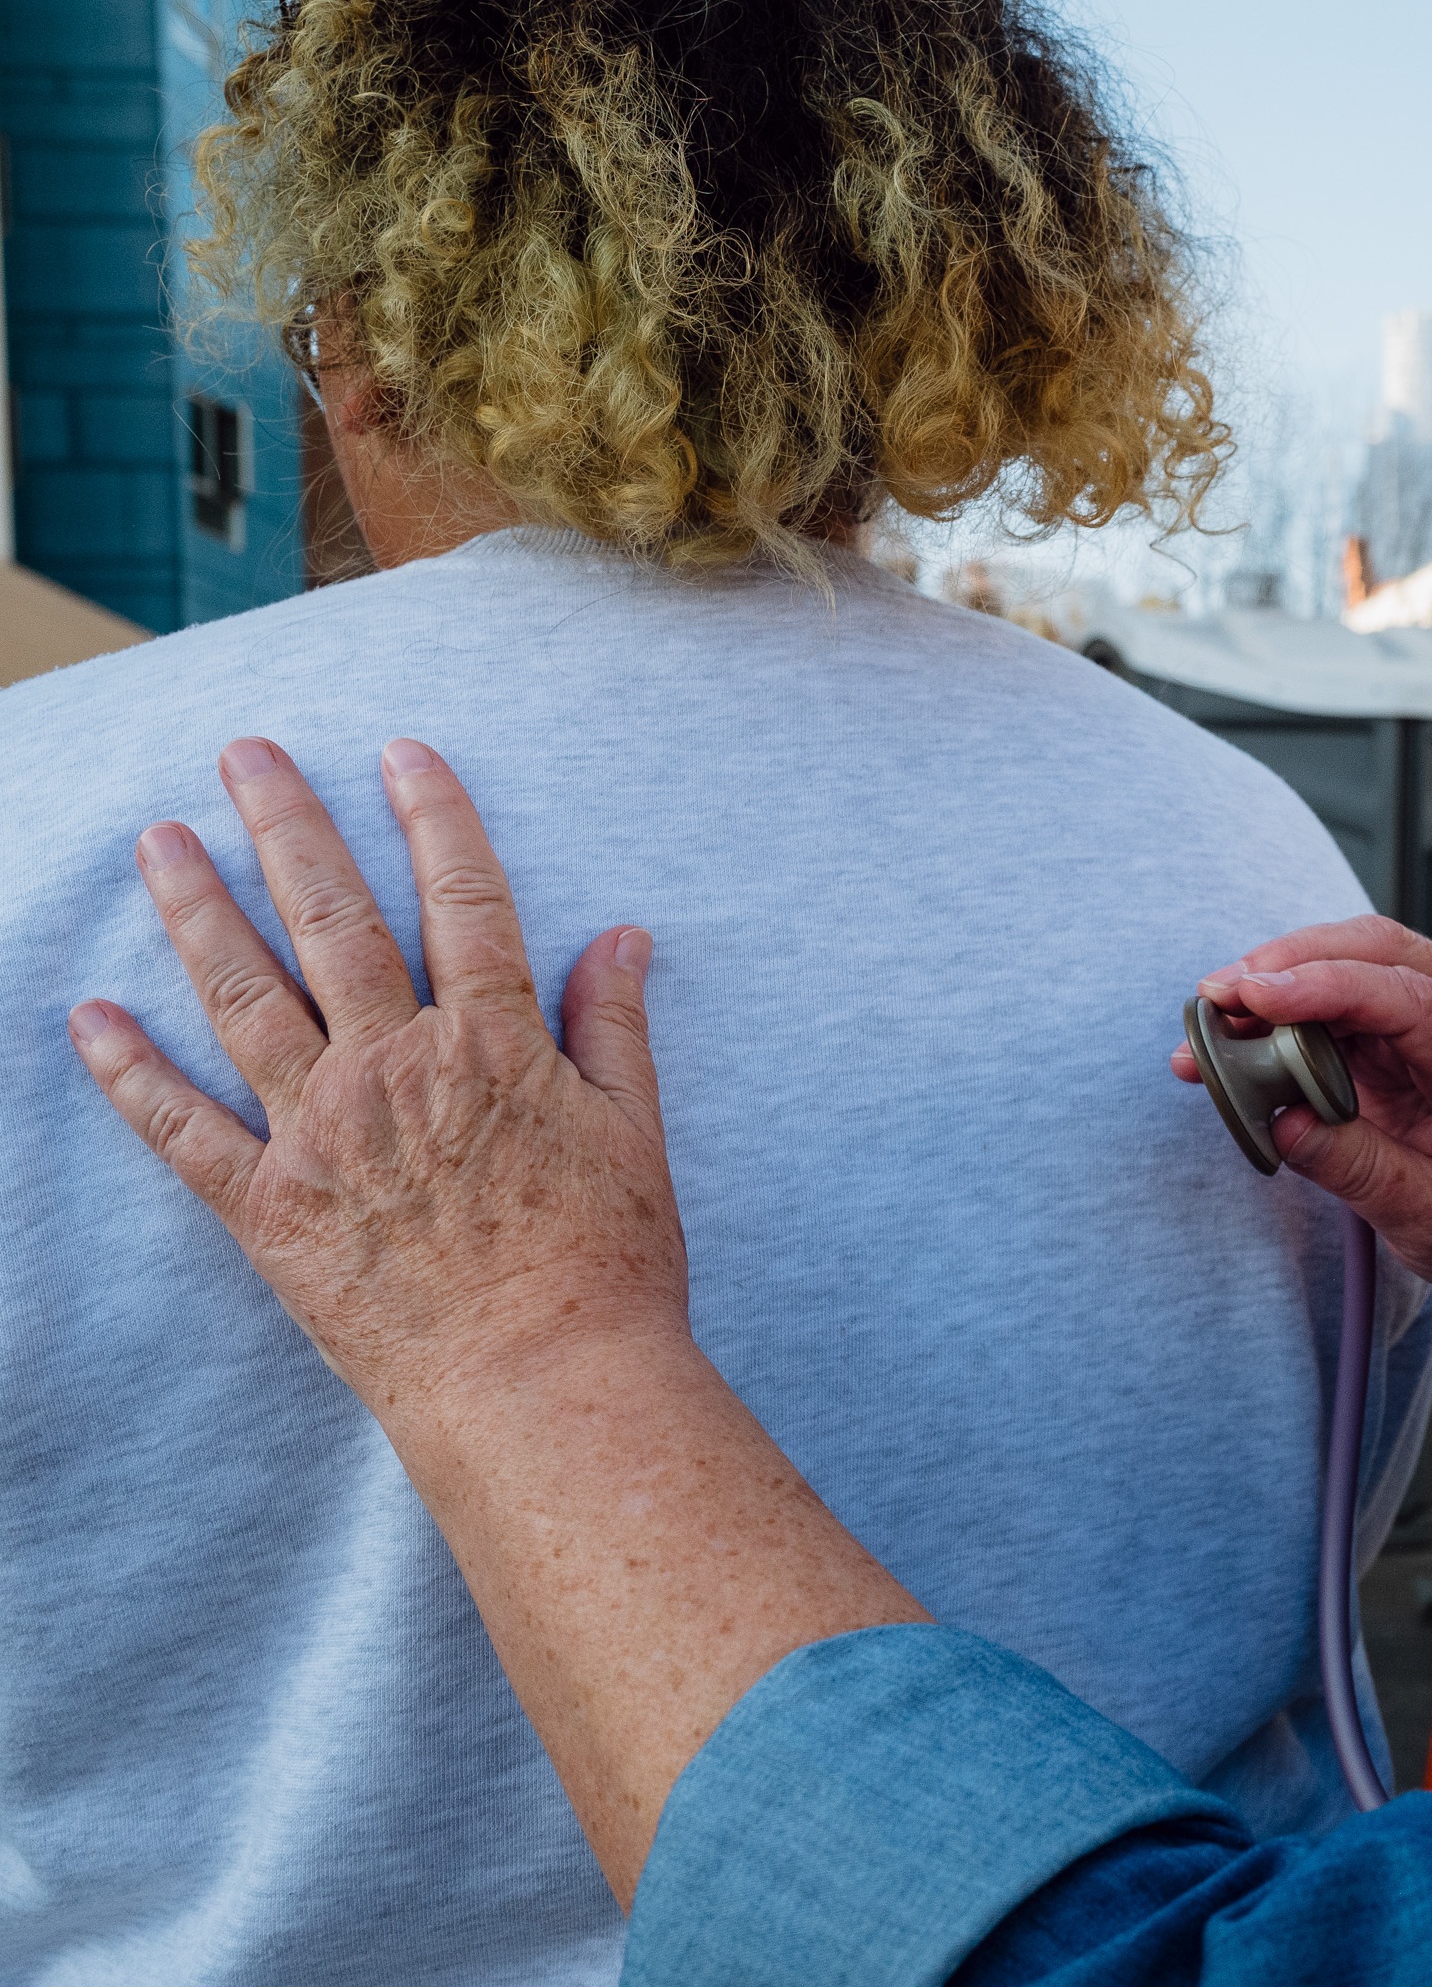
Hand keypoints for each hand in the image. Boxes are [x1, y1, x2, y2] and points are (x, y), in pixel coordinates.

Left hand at [67, 736, 919, 1901]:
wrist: (542, 1381)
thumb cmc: (608, 1265)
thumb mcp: (637, 1132)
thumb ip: (616, 1027)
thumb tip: (625, 936)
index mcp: (492, 1042)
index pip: (462, 897)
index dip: (434, 816)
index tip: (402, 752)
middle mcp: (396, 1066)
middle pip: (332, 918)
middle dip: (287, 822)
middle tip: (246, 753)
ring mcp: (322, 1133)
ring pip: (243, 996)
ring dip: (197, 908)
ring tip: (160, 838)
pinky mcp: (267, 1207)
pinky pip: (182, 1129)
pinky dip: (132, 1072)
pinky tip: (92, 1017)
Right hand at [1176, 915, 1431, 1484]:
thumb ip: (1361, 1171)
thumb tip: (1284, 1124)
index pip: (1412, 998)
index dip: (1331, 987)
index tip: (1260, 995)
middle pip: (1380, 952)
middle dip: (1295, 961)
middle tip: (1220, 992)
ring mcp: (1428, 1021)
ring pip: (1349, 964)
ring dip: (1274, 982)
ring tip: (1207, 1019)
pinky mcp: (1390, 1036)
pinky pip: (1329, 1004)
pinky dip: (1275, 1014)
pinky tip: (1226, 1037)